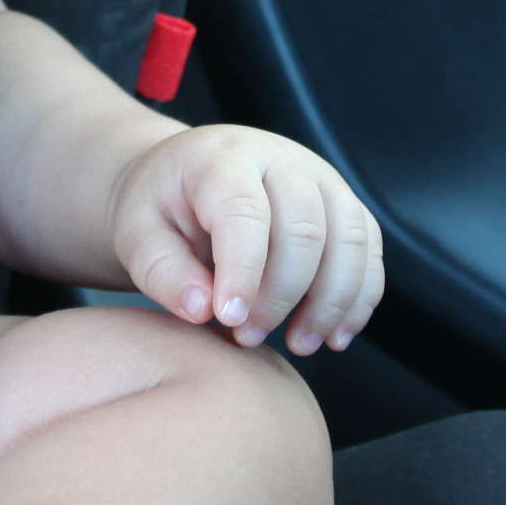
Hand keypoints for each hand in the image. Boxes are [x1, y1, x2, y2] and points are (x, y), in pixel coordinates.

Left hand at [108, 126, 383, 354]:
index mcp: (223, 160)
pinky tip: (334, 334)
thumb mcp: (137, 234)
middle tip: (247, 336)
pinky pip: (368, 251)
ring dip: (331, 302)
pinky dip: (359, 298)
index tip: (229, 320)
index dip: (243, 270)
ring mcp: (321, 179)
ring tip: (299, 344)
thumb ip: (161, 271)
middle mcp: (282, 160)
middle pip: (306, 228)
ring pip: (349, 240)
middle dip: (282, 295)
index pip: (245, 211)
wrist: (184, 178)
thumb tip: (202, 309)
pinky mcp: (344, 205)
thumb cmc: (161, 208)